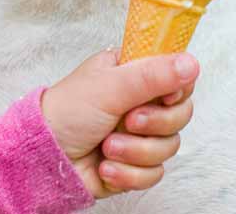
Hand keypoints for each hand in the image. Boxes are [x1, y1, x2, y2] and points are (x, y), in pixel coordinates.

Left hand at [41, 50, 197, 198]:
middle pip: (180, 115)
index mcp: (131, 74)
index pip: (176, 77)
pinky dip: (129, 173)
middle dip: (154, 124)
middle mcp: (138, 102)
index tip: (164, 96)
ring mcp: (137, 134)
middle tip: (128, 121)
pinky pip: (155, 173)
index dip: (176, 90)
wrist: (44, 156)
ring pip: (169, 147)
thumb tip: (191, 62)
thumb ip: (152, 75)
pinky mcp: (134, 163)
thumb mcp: (109, 87)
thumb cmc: (66, 112)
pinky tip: (106, 167)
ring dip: (135, 151)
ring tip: (107, 146)